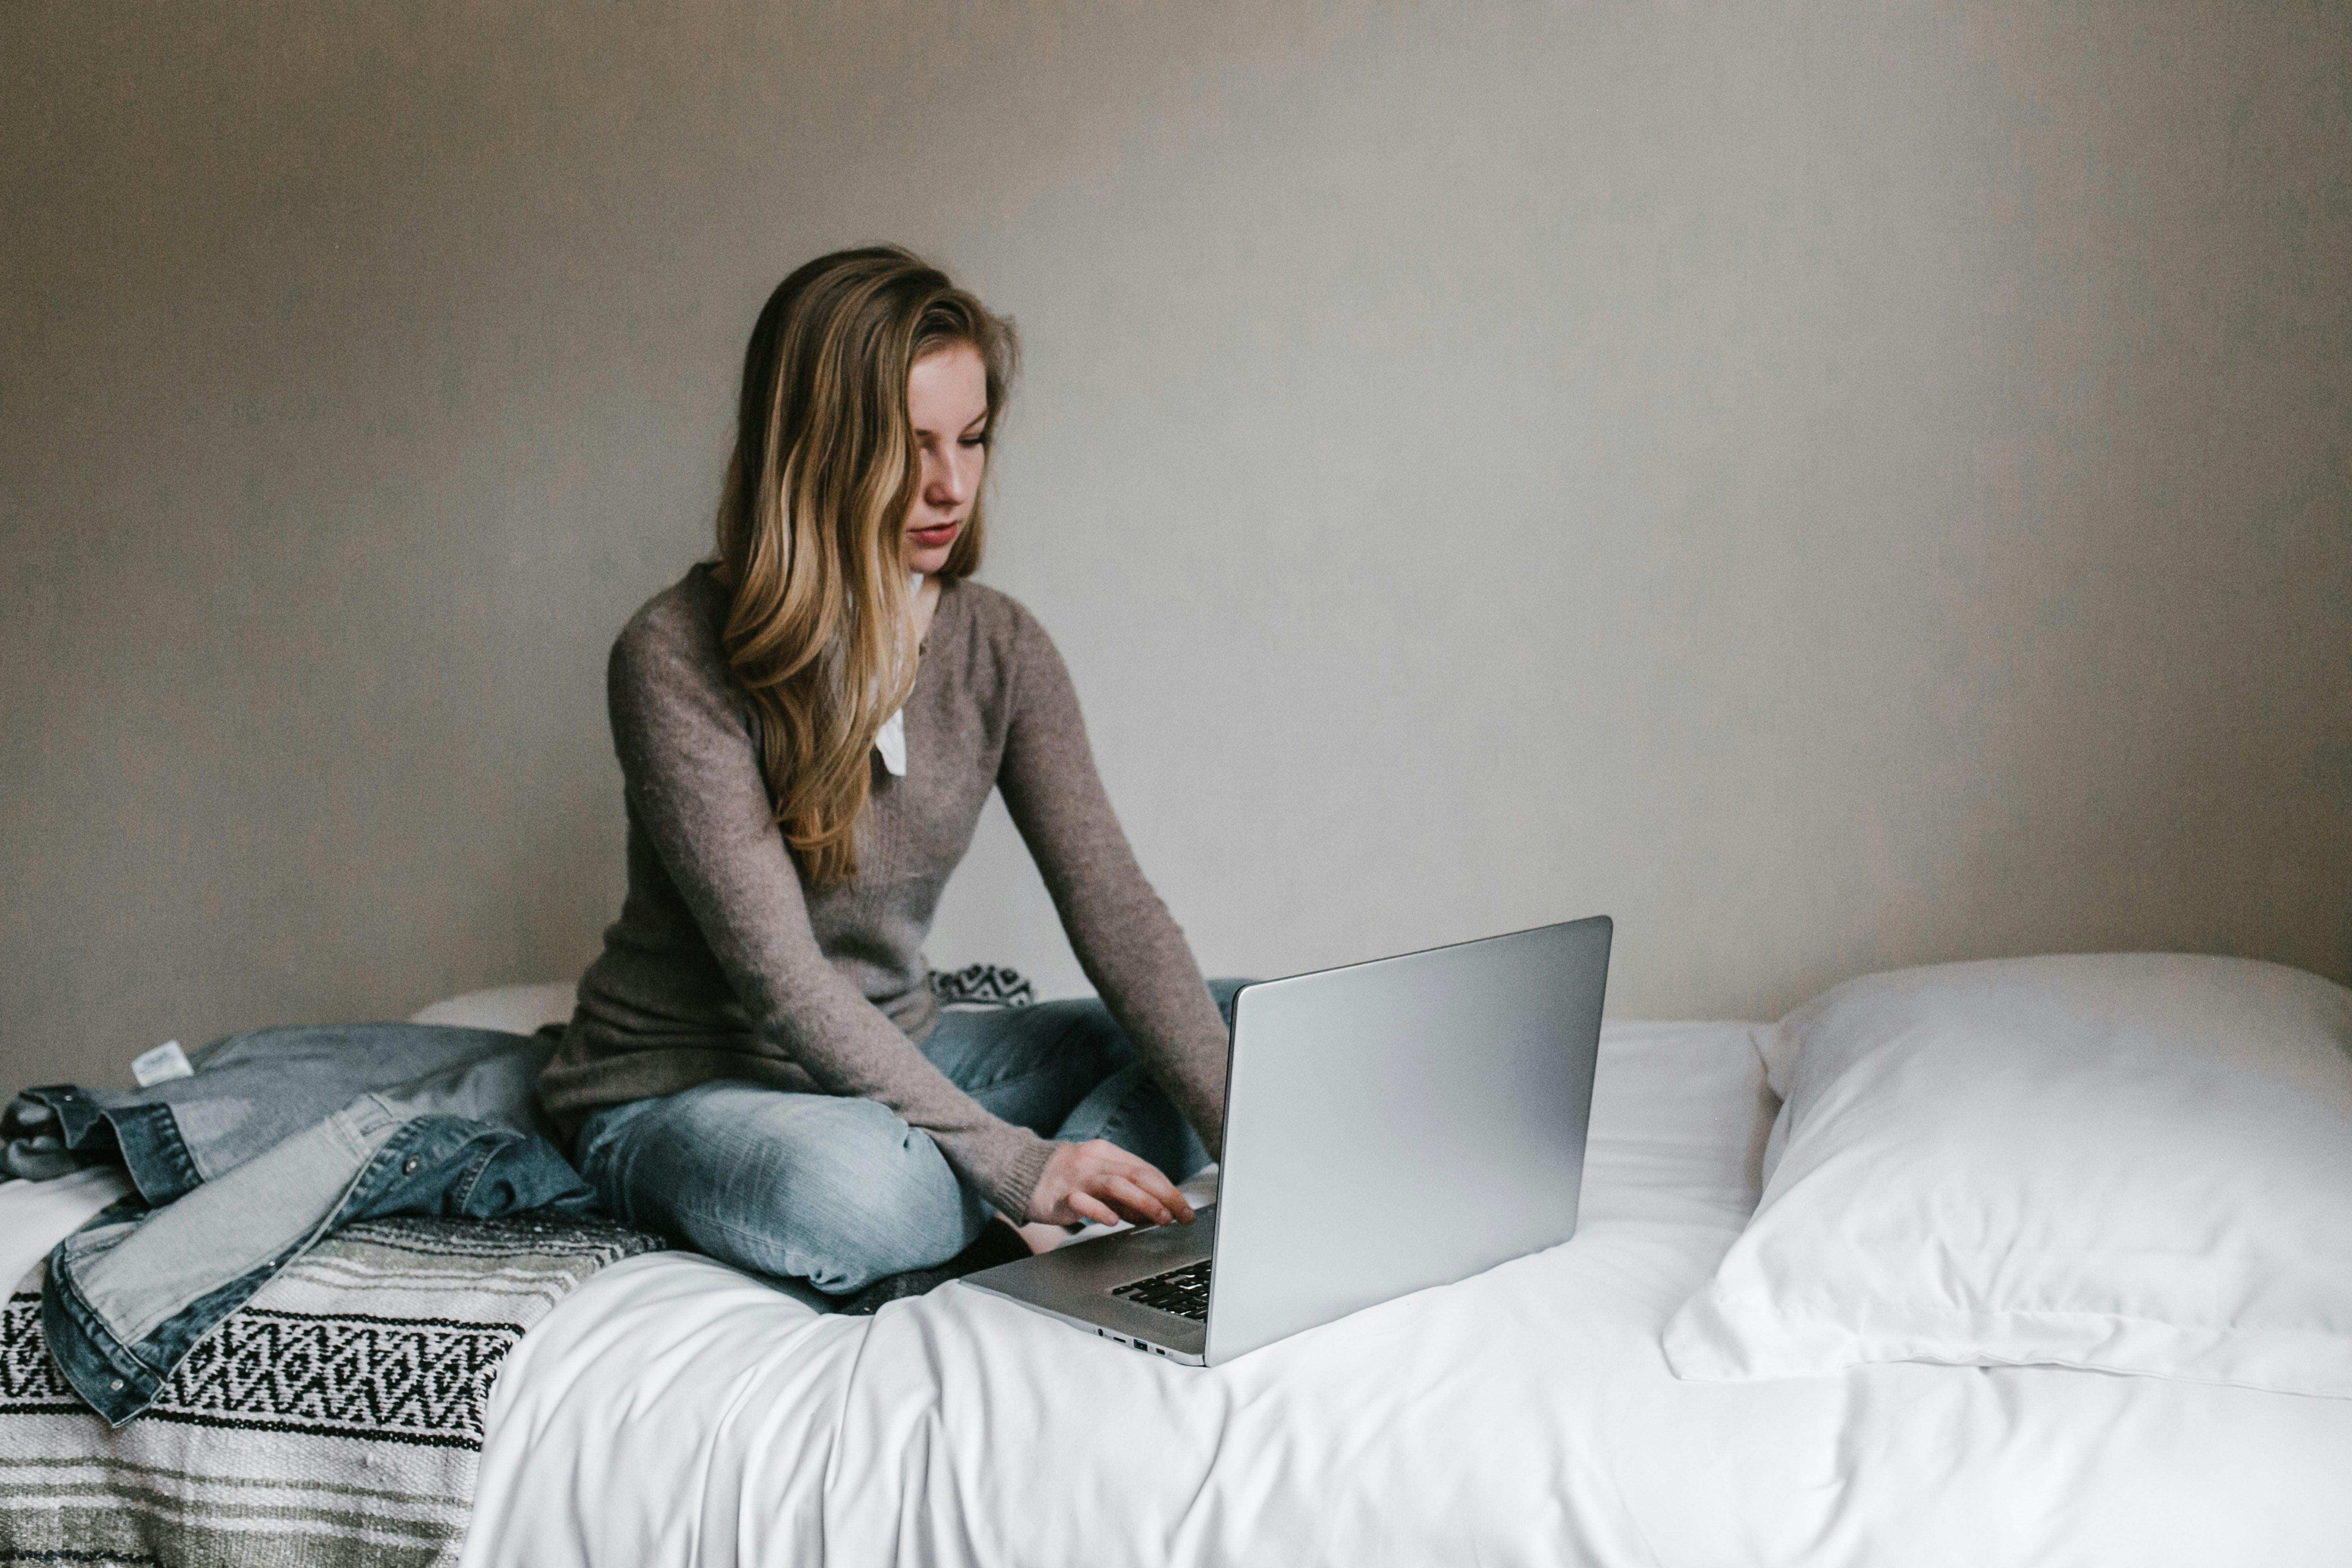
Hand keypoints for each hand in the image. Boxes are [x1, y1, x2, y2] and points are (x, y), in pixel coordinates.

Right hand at [1027, 1139, 1194, 1230]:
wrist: (1021, 1172)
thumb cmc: (1065, 1178)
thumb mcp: (1098, 1180)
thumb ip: (1124, 1195)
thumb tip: (1154, 1212)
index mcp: (1107, 1154)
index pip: (1146, 1171)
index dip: (1169, 1190)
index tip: (1185, 1210)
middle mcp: (1095, 1161)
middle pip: (1137, 1175)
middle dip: (1164, 1196)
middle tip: (1181, 1216)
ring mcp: (1077, 1176)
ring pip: (1116, 1184)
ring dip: (1143, 1202)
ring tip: (1159, 1218)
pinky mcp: (1060, 1194)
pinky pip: (1082, 1201)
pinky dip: (1100, 1211)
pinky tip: (1113, 1221)